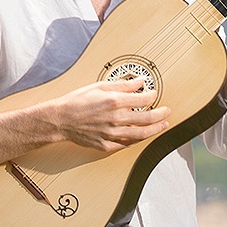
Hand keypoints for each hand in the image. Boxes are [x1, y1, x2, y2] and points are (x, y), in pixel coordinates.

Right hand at [49, 78, 170, 151]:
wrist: (60, 119)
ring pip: (141, 134)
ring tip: (162, 125)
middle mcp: (116, 119)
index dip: (153, 96)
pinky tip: (142, 136)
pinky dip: (137, 140)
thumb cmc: (77, 101)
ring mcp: (112, 133)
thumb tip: (139, 82)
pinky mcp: (106, 144)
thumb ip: (122, 85)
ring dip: (155, 129)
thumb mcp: (100, 86)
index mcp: (115, 102)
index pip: (144, 99)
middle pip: (147, 118)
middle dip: (161, 114)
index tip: (154, 94)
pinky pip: (127, 144)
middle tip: (166, 111)